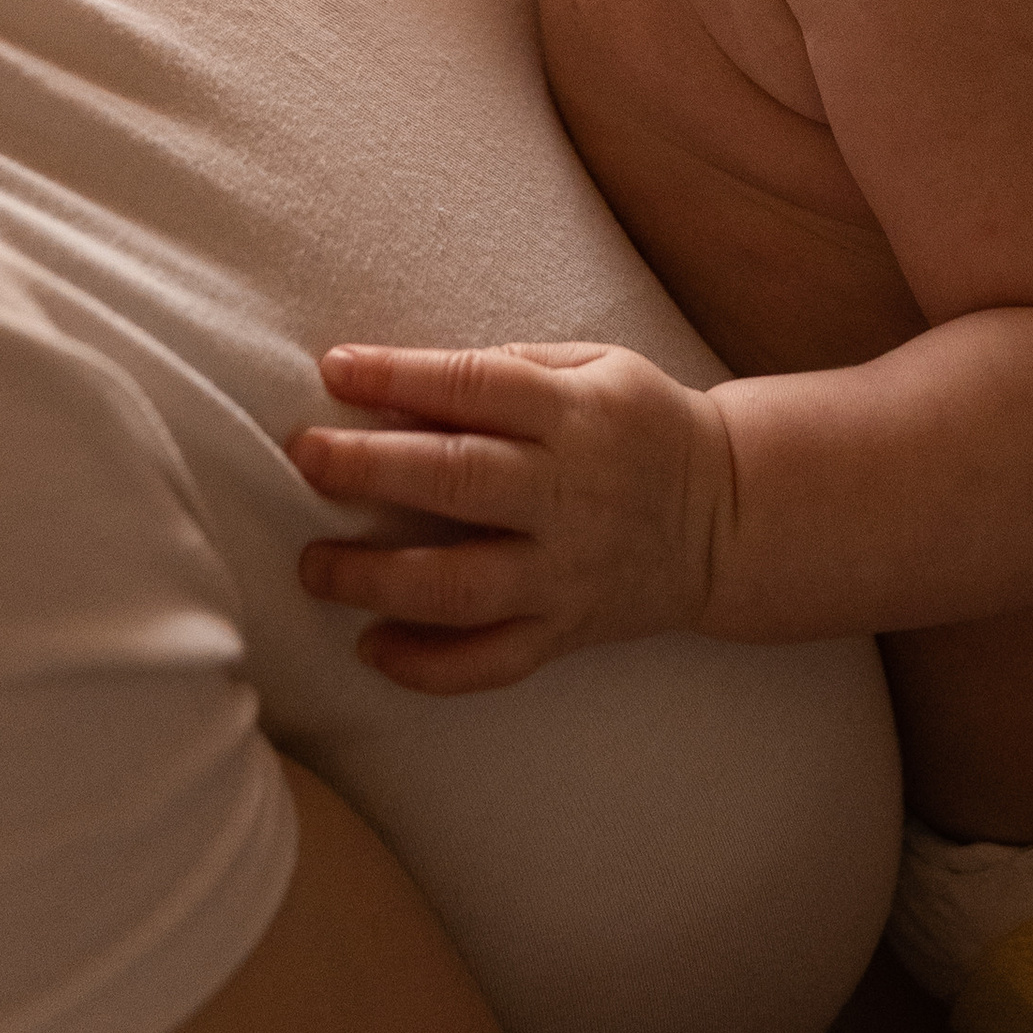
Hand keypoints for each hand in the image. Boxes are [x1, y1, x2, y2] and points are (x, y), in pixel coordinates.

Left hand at [290, 341, 731, 690]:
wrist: (729, 518)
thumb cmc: (639, 424)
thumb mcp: (594, 366)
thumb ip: (507, 371)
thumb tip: (400, 385)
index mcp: (575, 415)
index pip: (476, 387)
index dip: (400, 375)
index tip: (333, 368)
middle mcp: (569, 496)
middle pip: (459, 482)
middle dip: (371, 469)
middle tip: (303, 456)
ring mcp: (566, 573)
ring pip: (465, 587)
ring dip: (379, 580)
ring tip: (314, 566)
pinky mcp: (567, 632)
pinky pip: (492, 663)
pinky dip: (428, 667)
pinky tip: (371, 648)